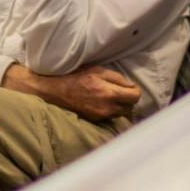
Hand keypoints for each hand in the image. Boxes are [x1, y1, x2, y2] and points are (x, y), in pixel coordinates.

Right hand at [3, 63, 141, 121]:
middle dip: (128, 99)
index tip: (127, 86)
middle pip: (130, 107)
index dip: (133, 90)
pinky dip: (110, 110)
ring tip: (109, 96)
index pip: (135, 97)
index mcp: (108, 93)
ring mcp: (100, 116)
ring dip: (119, 106)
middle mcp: (107, 108)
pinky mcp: (94, 120)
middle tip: (118, 90)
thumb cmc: (74, 76)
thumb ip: (116, 78)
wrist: (54, 91)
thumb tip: (131, 86)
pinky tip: (101, 102)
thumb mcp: (97, 70)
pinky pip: (110, 117)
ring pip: (121, 113)